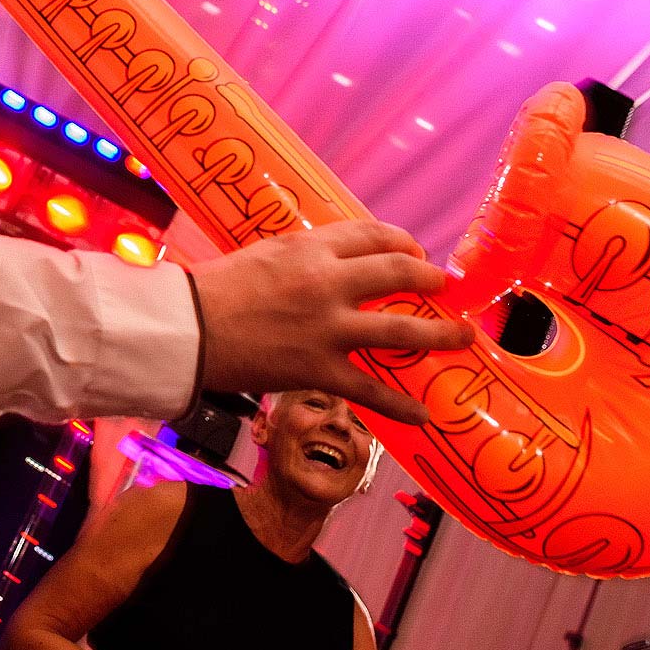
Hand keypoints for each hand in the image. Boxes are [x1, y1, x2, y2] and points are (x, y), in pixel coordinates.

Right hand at [188, 219, 472, 425]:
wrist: (187, 330)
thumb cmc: (215, 289)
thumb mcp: (263, 254)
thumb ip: (302, 256)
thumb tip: (332, 261)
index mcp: (310, 249)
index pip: (372, 236)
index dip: (402, 243)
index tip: (414, 252)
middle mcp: (327, 283)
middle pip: (397, 274)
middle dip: (429, 280)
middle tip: (445, 288)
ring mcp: (327, 329)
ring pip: (400, 330)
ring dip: (439, 334)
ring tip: (463, 336)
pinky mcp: (318, 370)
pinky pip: (370, 390)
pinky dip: (400, 403)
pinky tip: (423, 413)